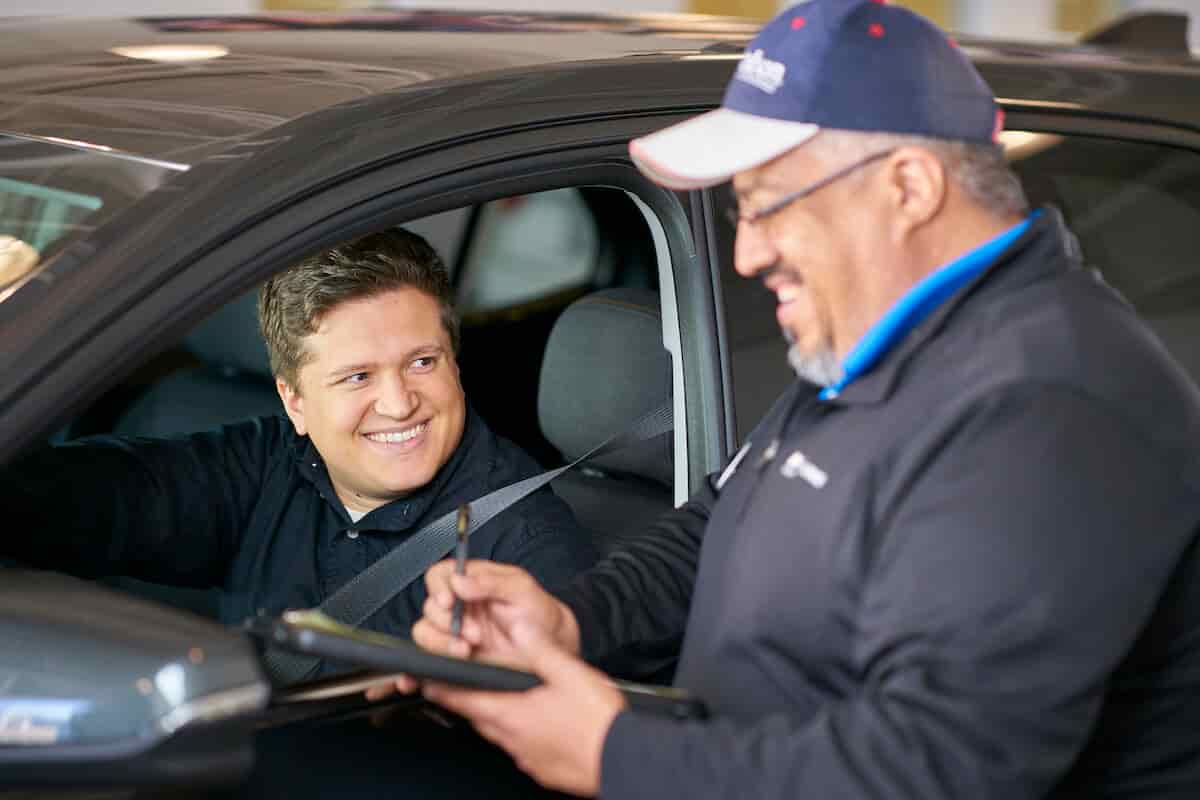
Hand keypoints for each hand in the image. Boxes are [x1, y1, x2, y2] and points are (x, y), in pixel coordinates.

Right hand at [365, 559, 579, 700]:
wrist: (552, 648)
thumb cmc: (539, 613)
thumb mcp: (522, 589)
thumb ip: (491, 582)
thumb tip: (459, 581)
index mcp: (472, 582)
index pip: (439, 576)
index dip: (439, 588)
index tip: (450, 602)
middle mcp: (459, 606)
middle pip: (430, 608)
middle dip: (447, 622)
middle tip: (472, 633)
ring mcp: (454, 633)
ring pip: (425, 633)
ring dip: (441, 643)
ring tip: (467, 650)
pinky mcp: (454, 658)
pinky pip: (428, 659)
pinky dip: (424, 665)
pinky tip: (435, 669)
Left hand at [422, 620, 624, 796]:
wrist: (624, 761)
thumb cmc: (598, 722)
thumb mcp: (569, 672)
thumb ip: (539, 648)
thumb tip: (519, 627)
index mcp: (511, 713)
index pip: (461, 699)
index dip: (441, 688)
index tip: (426, 680)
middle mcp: (512, 739)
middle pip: (478, 716)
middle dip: (470, 698)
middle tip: (466, 683)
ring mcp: (526, 757)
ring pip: (499, 732)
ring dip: (497, 714)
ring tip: (505, 698)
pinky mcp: (542, 768)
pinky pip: (520, 747)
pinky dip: (520, 731)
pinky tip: (537, 722)